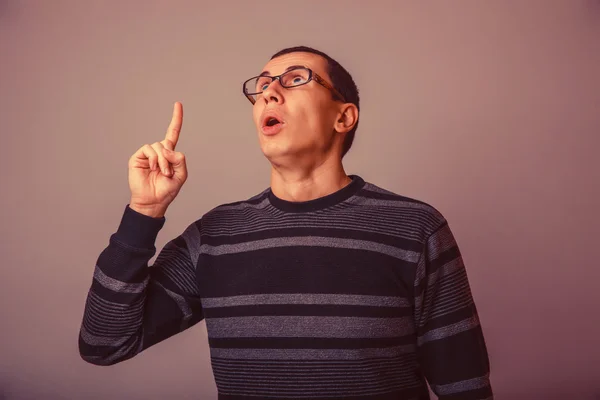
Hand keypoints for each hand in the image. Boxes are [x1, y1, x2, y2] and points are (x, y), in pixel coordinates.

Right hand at [127, 102, 186, 217]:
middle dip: (170, 160)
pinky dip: (154, 159)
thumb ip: (180, 160)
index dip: (176, 119)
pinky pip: (148, 149)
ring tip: (161, 173)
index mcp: (169, 154)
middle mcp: (158, 152)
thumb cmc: (167, 190)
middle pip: (167, 144)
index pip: (172, 133)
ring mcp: (147, 154)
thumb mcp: (181, 175)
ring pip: (159, 146)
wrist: (153, 201)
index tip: (178, 104)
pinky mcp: (138, 157)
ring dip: (163, 161)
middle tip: (168, 174)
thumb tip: (167, 148)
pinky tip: (152, 168)